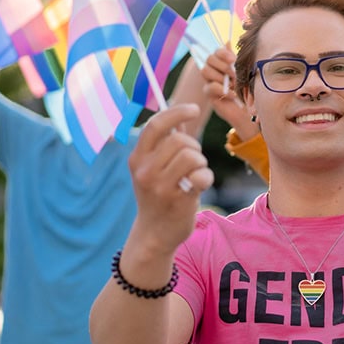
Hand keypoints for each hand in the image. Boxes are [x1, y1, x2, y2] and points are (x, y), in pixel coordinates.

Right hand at [128, 104, 214, 256]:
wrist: (154, 234)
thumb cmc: (158, 196)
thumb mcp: (151, 169)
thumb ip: (162, 145)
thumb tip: (181, 116)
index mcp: (137, 159)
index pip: (155, 125)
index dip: (177, 112)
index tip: (194, 109)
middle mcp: (145, 171)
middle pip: (180, 140)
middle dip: (194, 147)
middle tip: (193, 161)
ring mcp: (160, 187)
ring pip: (192, 156)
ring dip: (201, 163)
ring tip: (194, 175)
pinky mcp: (178, 200)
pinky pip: (202, 176)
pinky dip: (206, 178)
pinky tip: (198, 187)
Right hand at [202, 48, 257, 138]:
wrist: (250, 110)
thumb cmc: (249, 88)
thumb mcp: (246, 72)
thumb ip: (237, 58)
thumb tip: (227, 41)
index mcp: (223, 61)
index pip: (217, 51)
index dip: (223, 53)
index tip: (233, 59)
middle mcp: (214, 69)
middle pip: (209, 59)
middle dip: (223, 65)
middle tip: (235, 74)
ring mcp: (210, 80)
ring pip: (205, 70)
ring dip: (221, 77)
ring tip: (234, 85)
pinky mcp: (209, 93)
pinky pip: (210, 86)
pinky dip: (222, 89)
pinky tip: (233, 94)